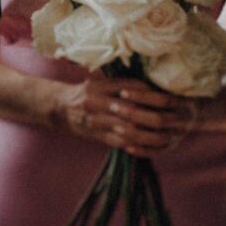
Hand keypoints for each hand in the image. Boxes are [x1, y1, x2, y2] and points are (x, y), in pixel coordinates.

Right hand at [56, 74, 194, 156]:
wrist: (57, 107)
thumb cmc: (83, 93)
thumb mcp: (98, 82)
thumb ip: (120, 84)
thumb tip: (149, 87)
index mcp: (98, 86)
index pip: (130, 88)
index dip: (149, 93)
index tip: (163, 97)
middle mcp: (95, 101)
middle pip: (130, 109)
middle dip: (151, 114)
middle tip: (167, 117)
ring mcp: (94, 120)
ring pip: (126, 128)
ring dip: (146, 132)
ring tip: (160, 132)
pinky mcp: (94, 135)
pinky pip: (118, 141)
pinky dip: (133, 143)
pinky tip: (145, 142)